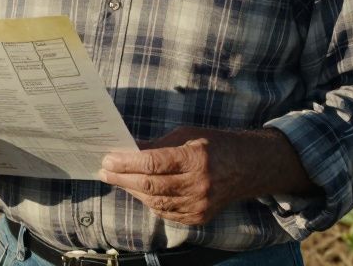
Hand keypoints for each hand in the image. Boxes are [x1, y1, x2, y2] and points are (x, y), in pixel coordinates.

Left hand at [99, 126, 254, 225]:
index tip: (108, 159)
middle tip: (105, 171)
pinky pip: (166, 213)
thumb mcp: (186, 135)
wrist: (248, 167)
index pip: (153, 163)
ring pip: (155, 202)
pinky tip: (138, 191)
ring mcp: (200, 204)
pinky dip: (149, 202)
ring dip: (132, 191)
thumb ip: (157, 145)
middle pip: (150, 185)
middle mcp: (199, 184)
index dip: (126, 163)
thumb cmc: (214, 145)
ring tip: (117, 180)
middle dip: (122, 178)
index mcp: (196, 158)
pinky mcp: (199, 217)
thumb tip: (127, 149)